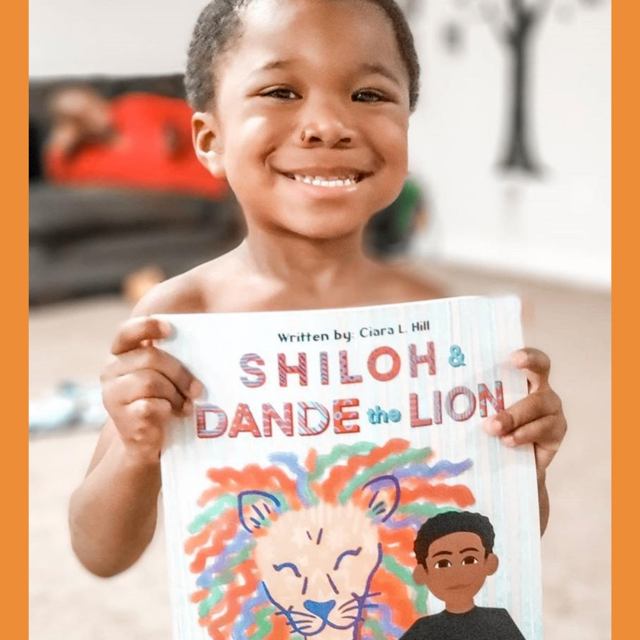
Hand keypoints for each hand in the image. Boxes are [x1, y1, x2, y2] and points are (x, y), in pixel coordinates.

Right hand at [101, 317, 202, 462]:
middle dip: (180, 372)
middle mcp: (111, 370)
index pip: (127, 332)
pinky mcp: (121, 417)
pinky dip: (168, 410)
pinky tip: (174, 415)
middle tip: (197, 389)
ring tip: (185, 406)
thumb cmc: (164, 399)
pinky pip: (151, 405)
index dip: (147, 327)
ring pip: (151, 382)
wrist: (151, 441)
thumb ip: (172, 355)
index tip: (170, 329)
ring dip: (175, 394)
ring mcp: (112, 394)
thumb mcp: (165, 373)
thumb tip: (205, 341)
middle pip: (151, 357)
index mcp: (122, 353)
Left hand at [483, 348, 566, 482]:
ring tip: (493, 429)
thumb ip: (473, 403)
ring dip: (513, 416)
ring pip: (537, 405)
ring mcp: (552, 410)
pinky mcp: (556, 433)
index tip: (513, 358)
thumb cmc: (492, 431)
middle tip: (506, 381)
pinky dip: (523, 435)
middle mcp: (541, 390)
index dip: (527, 355)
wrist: (510, 466)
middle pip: (540, 373)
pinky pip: (543, 429)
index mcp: (523, 379)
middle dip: (525, 370)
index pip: (531, 359)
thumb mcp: (482, 414)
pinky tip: (507, 442)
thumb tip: (440, 397)